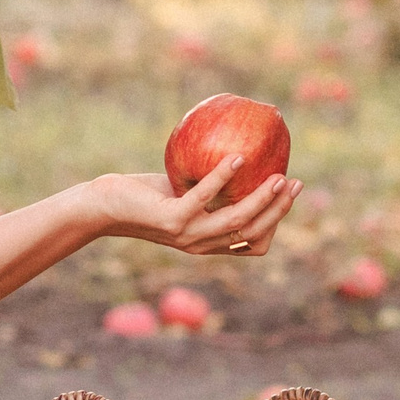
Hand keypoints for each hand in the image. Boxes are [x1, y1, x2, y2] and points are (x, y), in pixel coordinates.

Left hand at [80, 160, 301, 258]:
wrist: (105, 206)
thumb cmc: (145, 196)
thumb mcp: (185, 193)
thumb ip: (211, 186)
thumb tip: (245, 155)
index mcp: (209, 242)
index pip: (255, 244)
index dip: (276, 222)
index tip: (287, 193)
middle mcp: (202, 244)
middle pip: (253, 233)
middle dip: (279, 209)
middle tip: (295, 182)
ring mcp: (187, 235)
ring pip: (236, 221)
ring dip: (262, 198)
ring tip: (278, 175)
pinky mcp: (171, 219)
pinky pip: (203, 197)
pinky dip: (222, 177)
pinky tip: (236, 158)